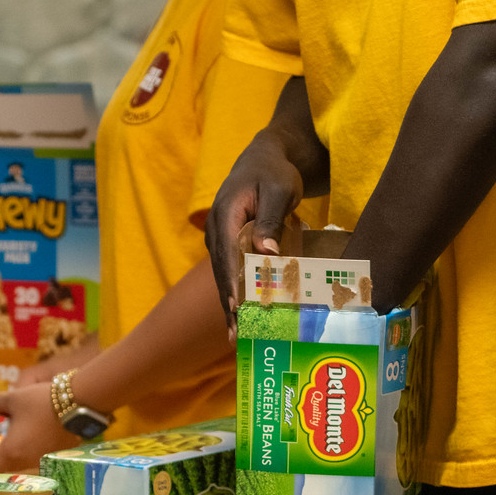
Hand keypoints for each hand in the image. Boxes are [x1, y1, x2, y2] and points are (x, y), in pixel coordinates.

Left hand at [0, 384, 76, 471]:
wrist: (80, 403)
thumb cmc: (41, 402)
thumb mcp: (14, 398)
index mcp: (10, 452)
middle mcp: (25, 462)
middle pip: (3, 469)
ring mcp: (42, 460)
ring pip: (20, 465)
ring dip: (12, 456)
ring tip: (9, 440)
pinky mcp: (55, 456)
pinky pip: (35, 458)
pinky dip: (28, 452)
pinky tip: (30, 437)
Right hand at [205, 129, 304, 332]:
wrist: (265, 159)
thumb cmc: (275, 173)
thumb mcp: (279, 190)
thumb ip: (272, 219)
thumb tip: (266, 252)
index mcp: (225, 215)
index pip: (227, 256)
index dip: (231, 285)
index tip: (237, 309)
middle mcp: (216, 230)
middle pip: (222, 272)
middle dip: (229, 305)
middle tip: (238, 335)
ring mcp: (219, 238)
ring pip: (224, 276)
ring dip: (231, 305)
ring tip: (238, 335)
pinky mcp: (227, 244)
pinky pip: (230, 271)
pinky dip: (236, 293)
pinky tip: (243, 316)